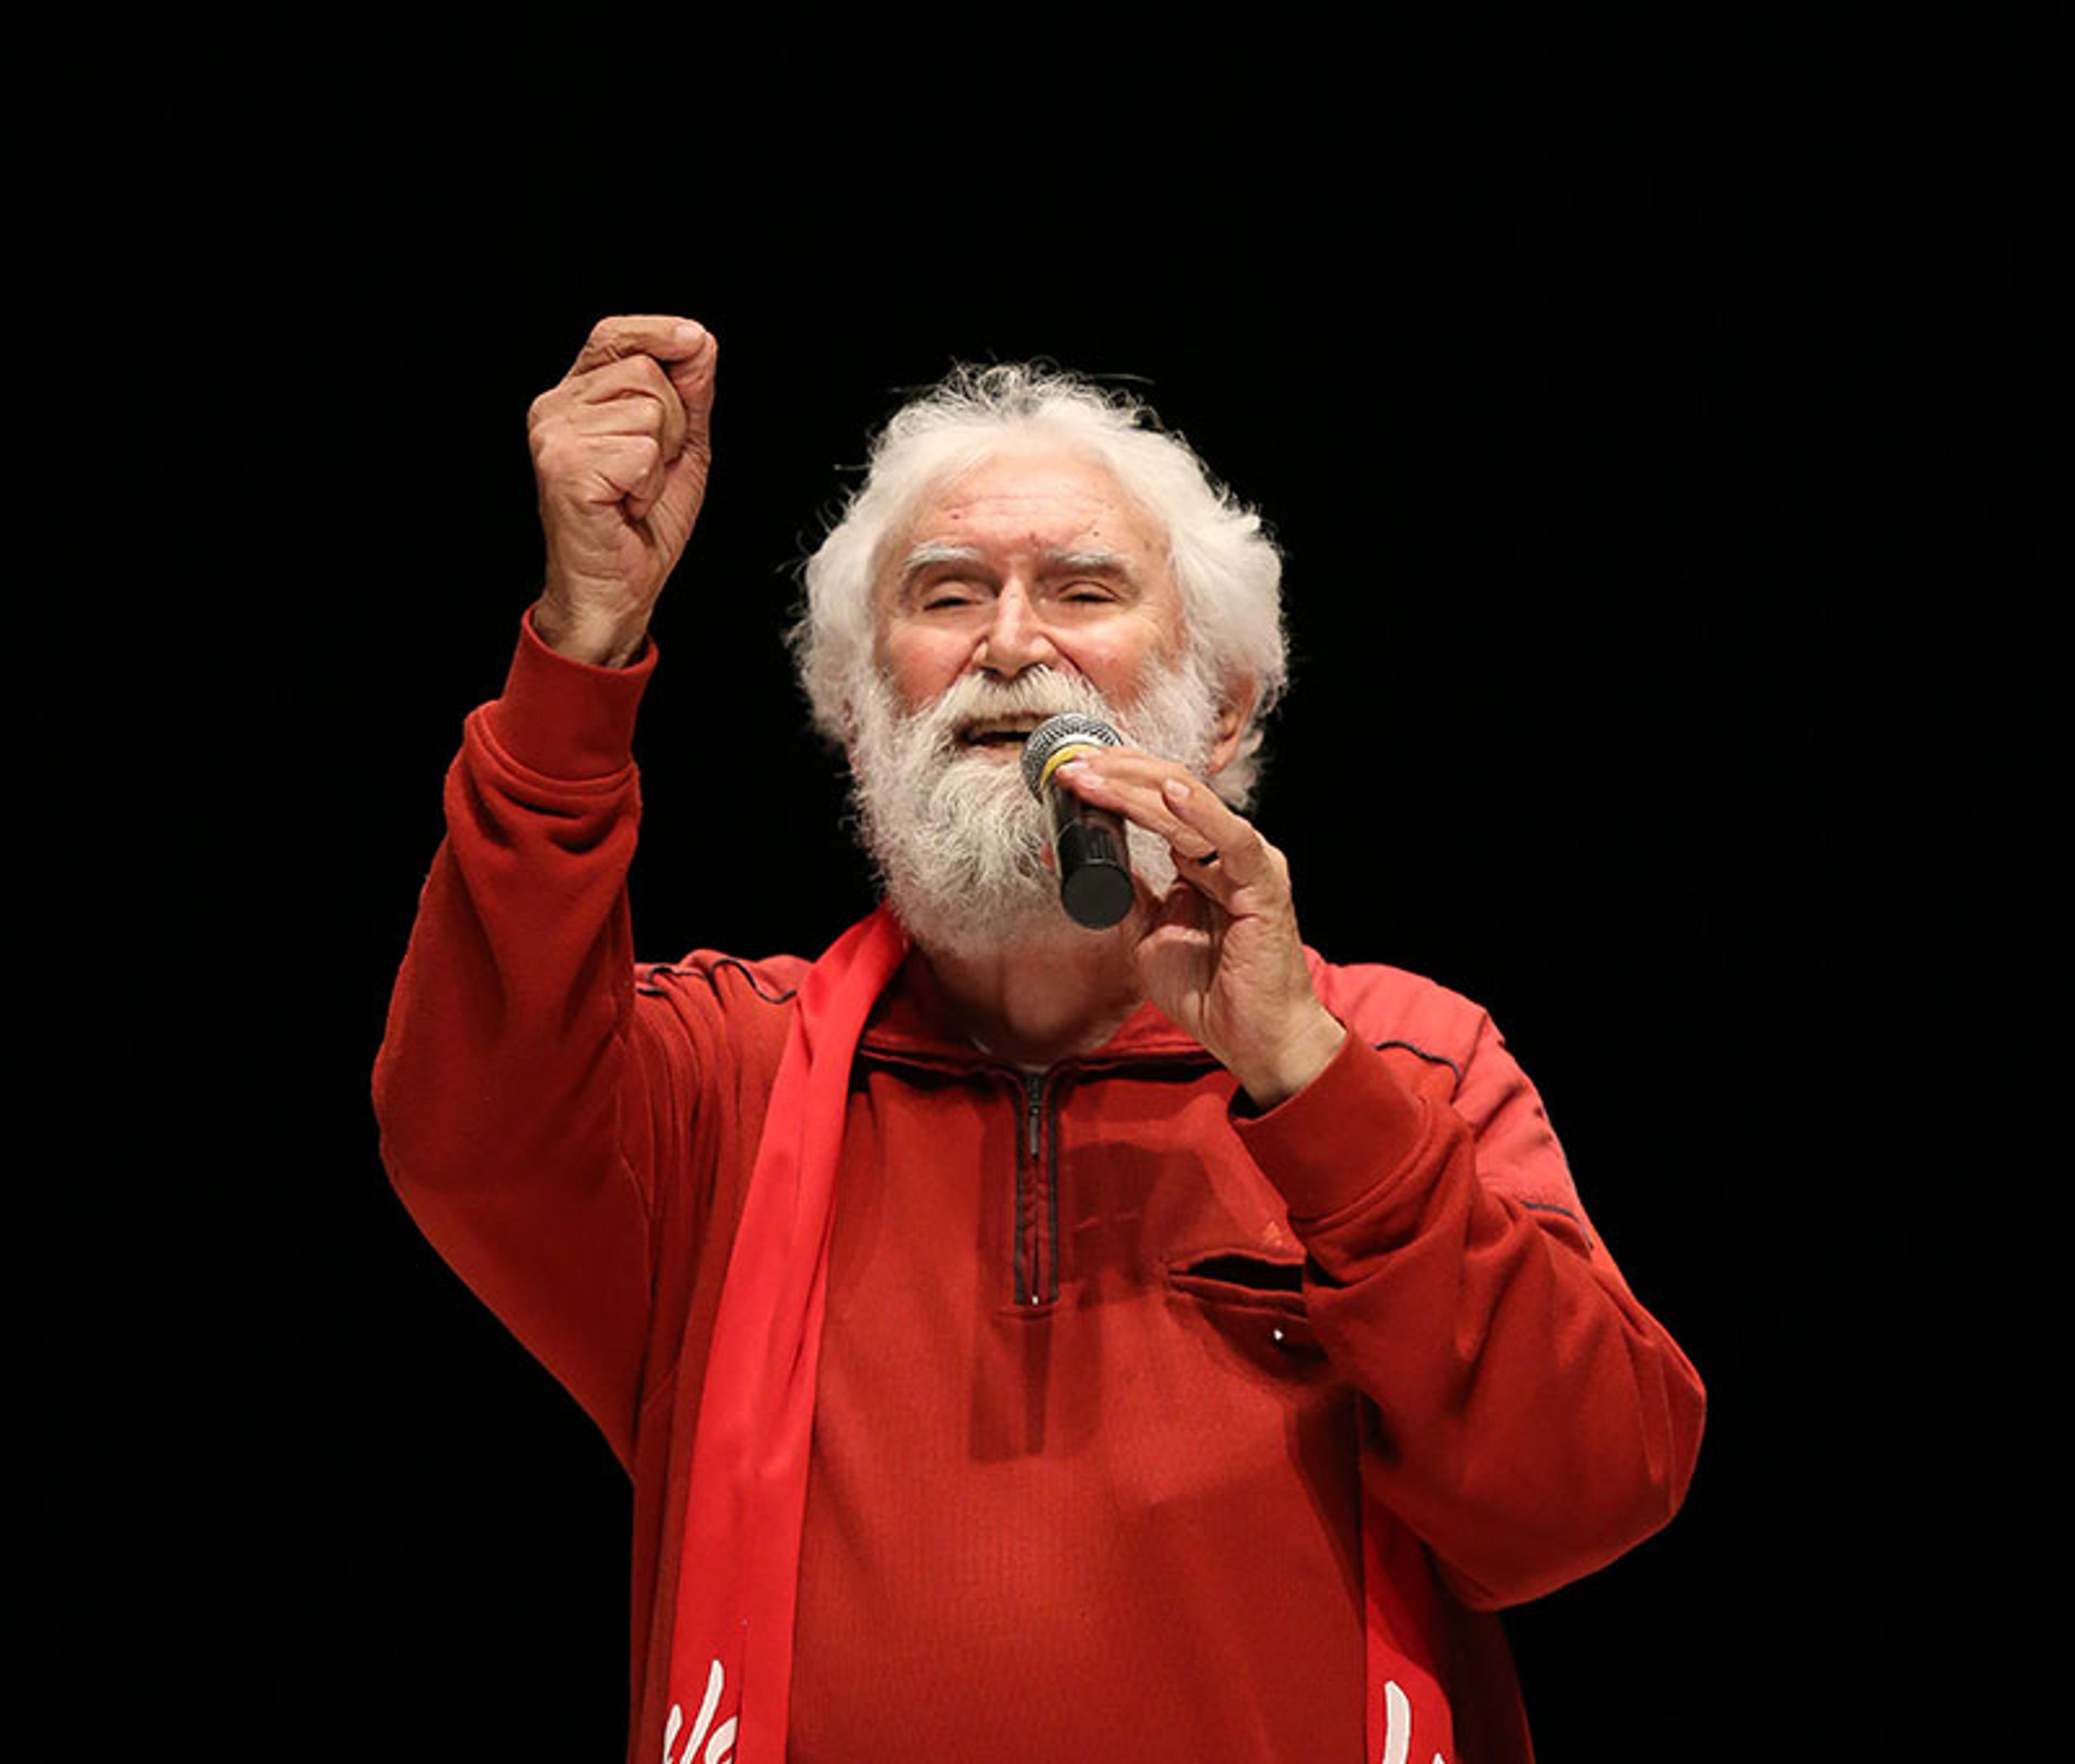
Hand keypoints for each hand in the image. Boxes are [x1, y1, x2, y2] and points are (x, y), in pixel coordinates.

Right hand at [526, 315, 717, 665]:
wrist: (616, 591)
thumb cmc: (641, 525)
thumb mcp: (678, 448)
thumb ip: (689, 394)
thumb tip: (699, 341)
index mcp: (576, 397)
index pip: (614, 334)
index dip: (658, 331)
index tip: (695, 341)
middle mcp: (555, 408)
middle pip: (646, 372)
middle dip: (671, 425)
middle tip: (649, 471)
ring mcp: (555, 436)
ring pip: (648, 410)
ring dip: (661, 460)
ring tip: (636, 492)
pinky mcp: (565, 467)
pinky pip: (641, 452)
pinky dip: (649, 486)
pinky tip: (626, 507)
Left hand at [1056, 751, 1346, 1107]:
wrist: (1254, 1039)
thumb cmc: (1212, 990)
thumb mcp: (1149, 932)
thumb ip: (1126, 892)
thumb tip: (1076, 856)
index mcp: (1206, 856)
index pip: (1159, 800)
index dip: (1116, 780)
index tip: (1071, 772)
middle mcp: (1229, 850)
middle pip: (1171, 790)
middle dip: (1116, 774)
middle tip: (1070, 768)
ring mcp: (1249, 863)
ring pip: (1189, 807)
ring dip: (1134, 789)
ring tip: (1090, 776)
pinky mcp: (1263, 885)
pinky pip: (1230, 840)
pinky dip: (1199, 812)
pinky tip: (1168, 793)